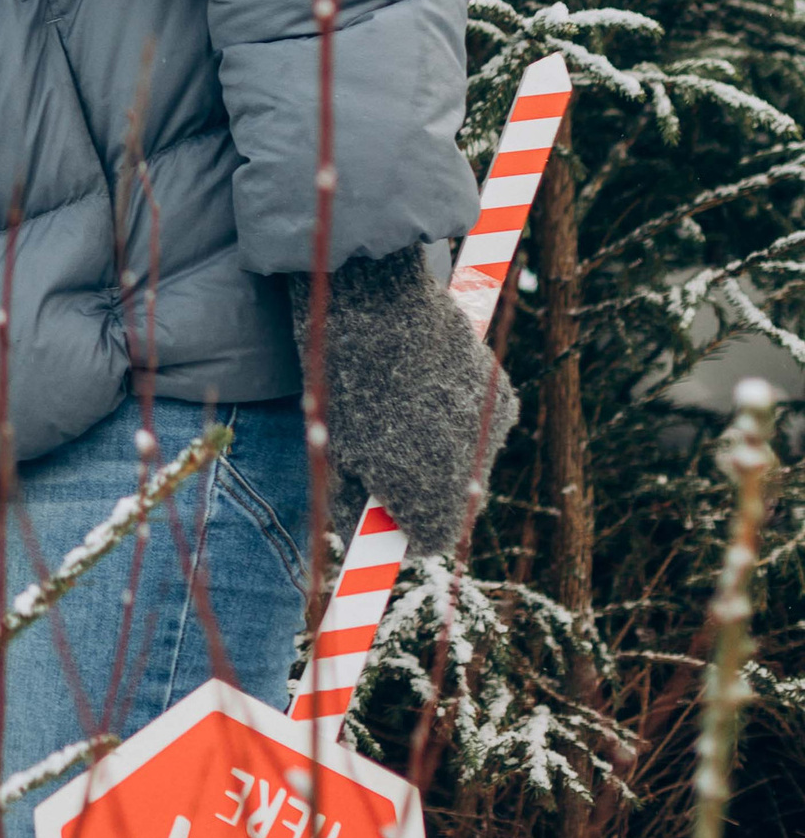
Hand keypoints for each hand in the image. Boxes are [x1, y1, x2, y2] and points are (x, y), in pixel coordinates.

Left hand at [288, 247, 519, 559]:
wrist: (376, 298)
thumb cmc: (342, 376)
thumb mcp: (336, 449)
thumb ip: (358, 497)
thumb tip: (366, 527)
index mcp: (426, 485)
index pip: (432, 538)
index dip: (402, 533)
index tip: (380, 519)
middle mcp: (469, 464)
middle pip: (456, 505)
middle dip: (424, 497)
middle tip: (385, 470)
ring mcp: (490, 426)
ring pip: (470, 465)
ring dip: (442, 458)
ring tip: (402, 419)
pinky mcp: (501, 393)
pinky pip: (481, 429)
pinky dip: (458, 424)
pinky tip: (426, 394)